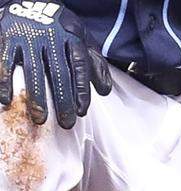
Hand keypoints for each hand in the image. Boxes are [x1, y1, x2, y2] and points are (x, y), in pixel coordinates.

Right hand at [0, 1, 111, 128]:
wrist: (30, 1)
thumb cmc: (60, 29)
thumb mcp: (82, 39)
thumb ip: (95, 64)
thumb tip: (104, 91)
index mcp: (72, 37)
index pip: (80, 65)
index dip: (81, 89)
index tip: (82, 111)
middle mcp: (51, 36)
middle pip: (59, 72)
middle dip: (63, 100)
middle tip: (66, 123)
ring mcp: (28, 36)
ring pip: (33, 69)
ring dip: (37, 96)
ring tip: (40, 119)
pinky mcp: (7, 36)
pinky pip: (5, 61)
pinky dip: (4, 81)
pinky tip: (6, 100)